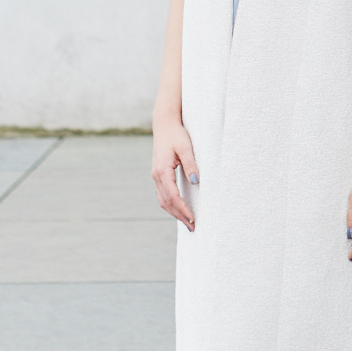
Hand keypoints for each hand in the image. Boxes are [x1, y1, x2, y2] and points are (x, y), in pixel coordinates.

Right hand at [152, 115, 198, 229]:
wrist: (164, 124)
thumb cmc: (176, 134)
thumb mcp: (186, 147)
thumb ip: (191, 164)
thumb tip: (196, 182)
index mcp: (162, 171)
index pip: (173, 196)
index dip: (183, 210)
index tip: (193, 219)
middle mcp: (156, 176)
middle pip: (166, 202)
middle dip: (179, 216)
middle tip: (193, 227)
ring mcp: (155, 176)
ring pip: (163, 200)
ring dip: (174, 212)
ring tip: (187, 222)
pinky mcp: (158, 175)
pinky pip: (162, 195)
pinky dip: (170, 204)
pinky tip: (179, 209)